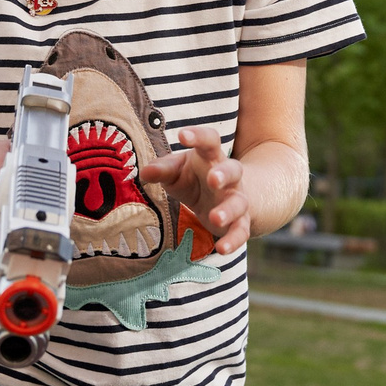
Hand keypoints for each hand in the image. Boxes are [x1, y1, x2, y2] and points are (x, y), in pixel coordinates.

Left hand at [144, 126, 251, 251]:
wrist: (229, 197)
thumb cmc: (195, 179)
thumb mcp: (177, 172)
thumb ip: (162, 170)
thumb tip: (144, 173)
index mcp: (211, 157)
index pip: (209, 140)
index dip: (198, 136)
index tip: (182, 135)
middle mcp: (229, 176)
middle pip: (232, 170)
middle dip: (223, 174)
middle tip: (212, 179)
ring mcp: (237, 199)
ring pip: (238, 203)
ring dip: (228, 210)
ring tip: (215, 218)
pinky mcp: (241, 222)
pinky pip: (241, 231)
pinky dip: (233, 241)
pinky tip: (222, 250)